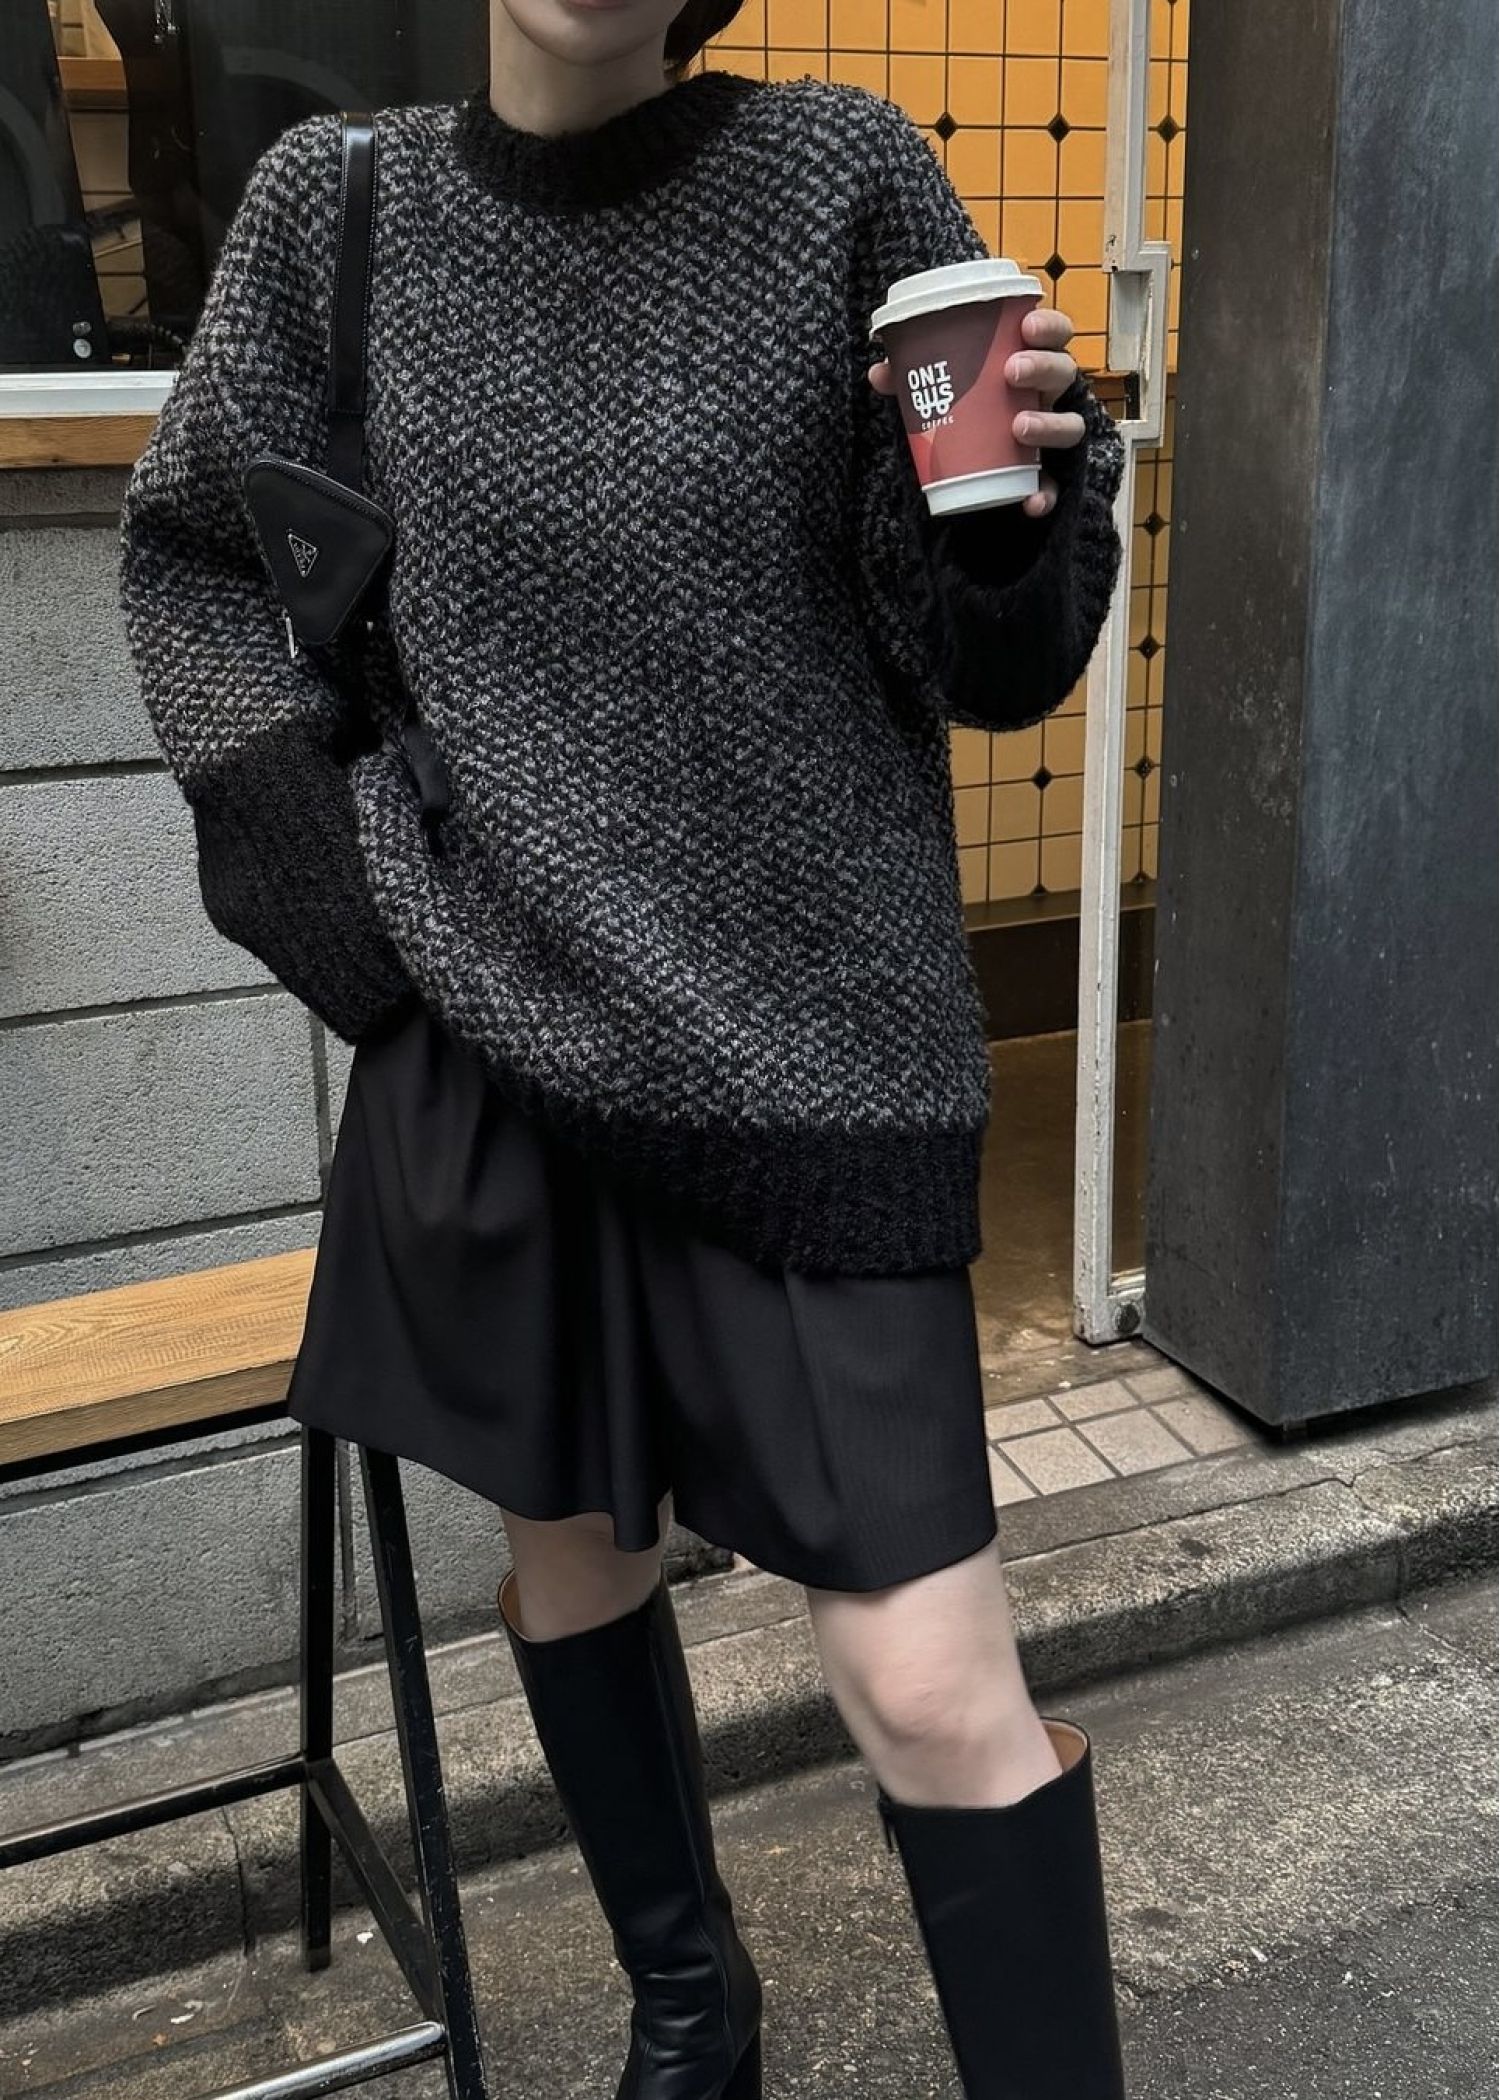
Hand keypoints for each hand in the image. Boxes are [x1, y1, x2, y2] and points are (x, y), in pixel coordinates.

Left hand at [868, 304, 1083, 518]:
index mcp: (1029, 359)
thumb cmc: (962, 404)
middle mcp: (1047, 393)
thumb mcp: (939, 386)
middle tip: (1011, 372)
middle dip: (1043, 367)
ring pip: (1070, 425)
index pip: (1055, 333)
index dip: (1049, 326)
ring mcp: (1050, 432)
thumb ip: (912, 376)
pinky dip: (1046, 495)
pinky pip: (1054, 486)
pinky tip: (1032, 503)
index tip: (1027, 325)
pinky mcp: (1046, 473)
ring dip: (1049, 424)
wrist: (970, 458)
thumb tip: (880, 372)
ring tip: (1019, 427)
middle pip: (1063, 372)